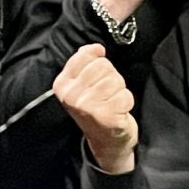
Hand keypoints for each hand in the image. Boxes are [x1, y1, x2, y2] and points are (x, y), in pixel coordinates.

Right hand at [54, 42, 137, 173]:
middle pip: (104, 66)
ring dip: (119, 91)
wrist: (105, 140)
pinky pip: (125, 96)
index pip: (87, 55)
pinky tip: (117, 112)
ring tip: (111, 102)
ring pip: (116, 80)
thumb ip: (85, 62)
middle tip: (106, 94)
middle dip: (111, 77)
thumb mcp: (82, 83)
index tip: (98, 77)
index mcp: (62, 84)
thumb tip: (96, 48)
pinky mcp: (104, 116)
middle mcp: (71, 95)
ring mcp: (86, 106)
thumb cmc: (96, 107)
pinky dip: (126, 103)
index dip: (99, 62)